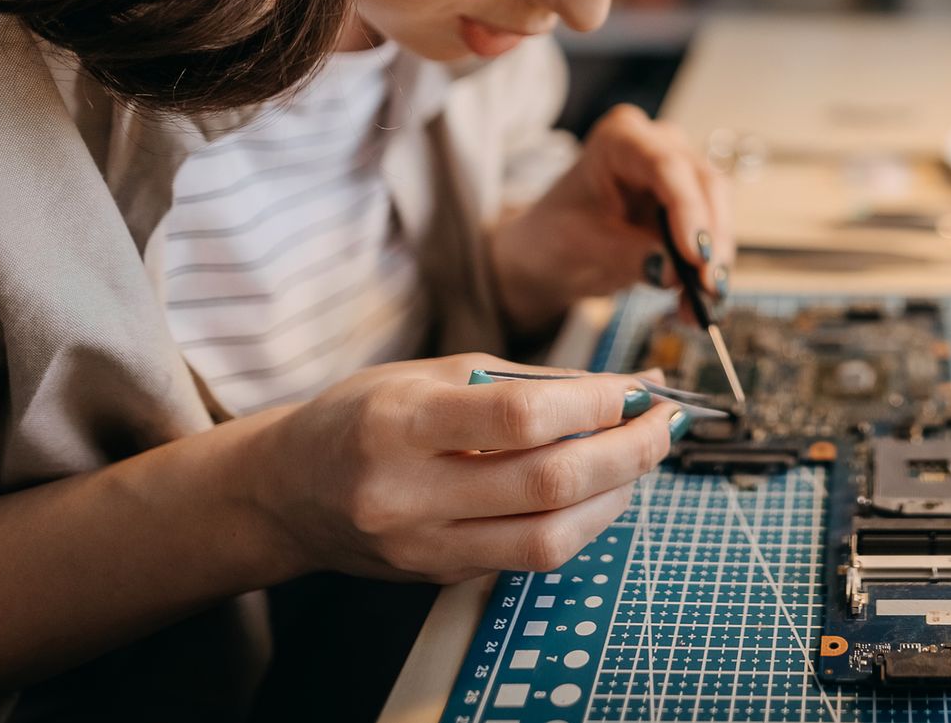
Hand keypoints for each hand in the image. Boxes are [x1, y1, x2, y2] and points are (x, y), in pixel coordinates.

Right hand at [245, 354, 680, 583]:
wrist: (286, 491)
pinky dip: (581, 523)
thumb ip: (524, 382)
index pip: (519, 417)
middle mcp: (408, 495)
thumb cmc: (363, 415)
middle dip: (627, 453)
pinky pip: (530, 557)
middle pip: (547, 484)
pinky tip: (600, 490)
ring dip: (616, 496)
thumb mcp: (430, 373)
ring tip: (640, 459)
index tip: (636, 390)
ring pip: (549, 538)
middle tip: (664, 426)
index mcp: (400, 425)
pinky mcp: (441, 577)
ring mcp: (424, 547)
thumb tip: (620, 391)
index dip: (593, 405)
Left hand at [489, 103, 734, 333]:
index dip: (688, 210)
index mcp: (620, 139)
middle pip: (704, 183)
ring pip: (718, 209)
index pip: (667, 166)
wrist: (553, 252)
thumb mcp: (583, 246)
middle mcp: (660, 146)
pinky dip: (708, 269)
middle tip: (709, 286)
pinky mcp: (692, 204)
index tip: (696, 256)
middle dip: (712, 238)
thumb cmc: (557, 236)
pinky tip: (698, 303)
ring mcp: (680, 173)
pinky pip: (713, 234)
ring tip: (701, 306)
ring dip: (715, 259)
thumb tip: (676, 271)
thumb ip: (631, 255)